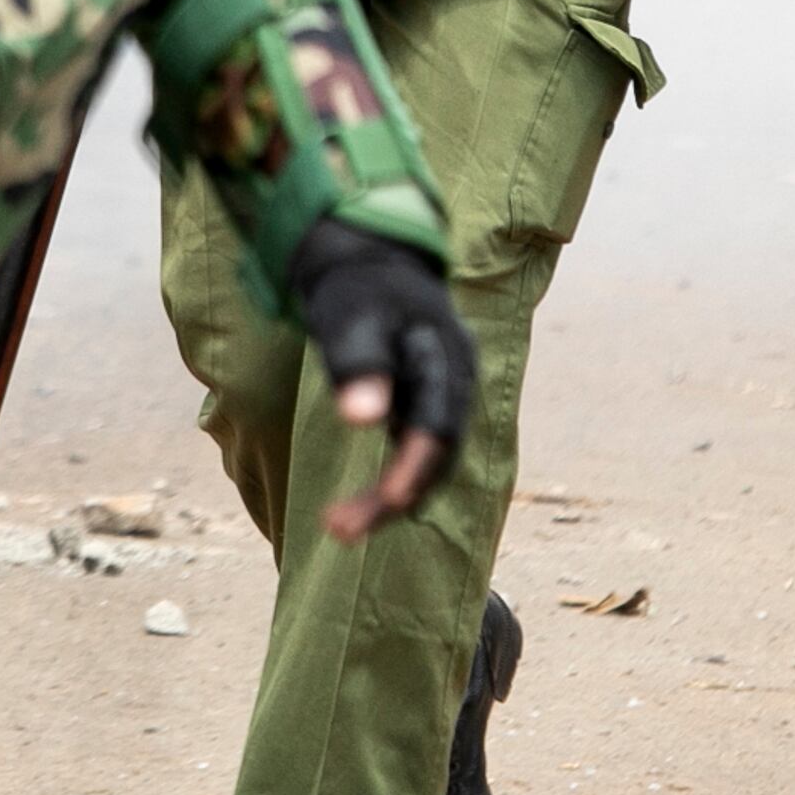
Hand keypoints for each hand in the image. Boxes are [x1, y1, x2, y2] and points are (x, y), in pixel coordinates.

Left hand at [288, 217, 477, 542]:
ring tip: (338, 526)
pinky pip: (420, 453)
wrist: (372, 265)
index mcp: (445, 354)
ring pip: (432, 459)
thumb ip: (359, 365)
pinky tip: (361, 509)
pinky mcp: (428, 406)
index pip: (439, 420)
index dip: (417, 465)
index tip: (390, 501)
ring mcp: (446, 394)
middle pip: (439, 451)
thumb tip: (362, 419)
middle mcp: (456, 379)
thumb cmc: (358, 292)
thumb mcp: (351, 320)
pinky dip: (394, 483)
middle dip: (396, 496)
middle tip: (339, 529)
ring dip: (392, 498)